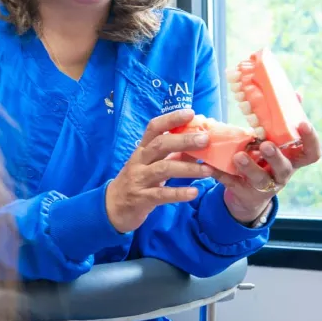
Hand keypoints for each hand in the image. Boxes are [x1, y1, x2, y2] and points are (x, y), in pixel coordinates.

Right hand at [106, 109, 215, 232]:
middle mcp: (139, 161)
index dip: (171, 119)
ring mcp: (139, 179)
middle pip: (160, 145)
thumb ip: (171, 155)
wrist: (113, 207)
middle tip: (205, 139)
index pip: (154, 128)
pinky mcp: (141, 198)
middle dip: (183, 140)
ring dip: (187, 168)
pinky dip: (178, 193)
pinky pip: (161, 194)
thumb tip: (198, 145)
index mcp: (142, 150)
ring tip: (208, 170)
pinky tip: (194, 192)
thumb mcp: (150, 165)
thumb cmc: (137, 182)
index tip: (190, 113)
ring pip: (163, 169)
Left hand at [213, 119, 321, 223]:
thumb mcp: (277, 143)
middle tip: (265, 145)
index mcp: (292, 160)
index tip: (302, 123)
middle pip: (284, 168)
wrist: (249, 195)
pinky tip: (210, 166)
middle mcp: (281, 174)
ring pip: (260, 178)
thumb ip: (284, 121)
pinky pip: (232, 183)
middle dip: (275, 156)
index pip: (311, 153)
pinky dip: (220, 174)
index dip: (310, 139)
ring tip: (238, 156)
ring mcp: (264, 186)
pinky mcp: (244, 192)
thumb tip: (296, 93)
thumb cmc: (267, 161)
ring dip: (249, 167)